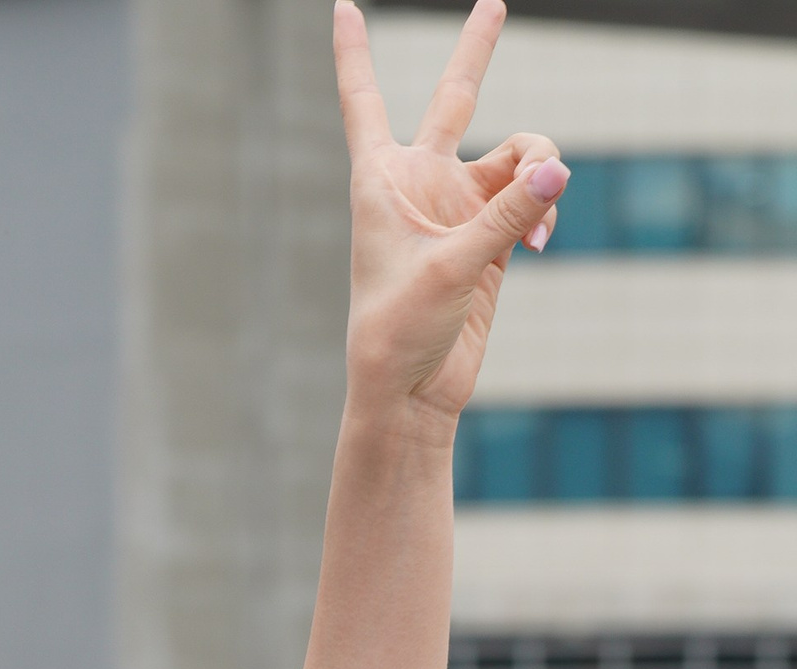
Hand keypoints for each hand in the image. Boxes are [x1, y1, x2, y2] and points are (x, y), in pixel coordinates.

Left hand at [334, 0, 566, 428]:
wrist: (409, 395)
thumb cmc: (399, 333)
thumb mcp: (452, 267)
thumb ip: (508, 213)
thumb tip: (561, 164)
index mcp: (381, 181)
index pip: (364, 101)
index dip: (354, 54)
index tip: (341, 6)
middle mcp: (419, 184)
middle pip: (454, 99)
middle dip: (476, 52)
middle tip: (494, 2)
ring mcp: (457, 208)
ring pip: (518, 154)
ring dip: (539, 171)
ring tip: (543, 213)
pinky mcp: (489, 237)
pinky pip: (532, 196)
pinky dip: (544, 209)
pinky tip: (540, 241)